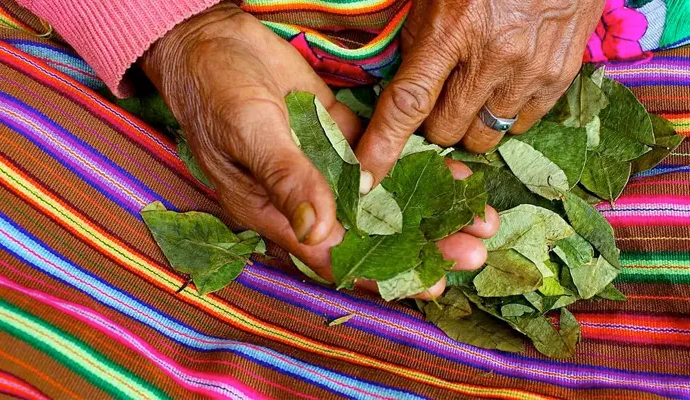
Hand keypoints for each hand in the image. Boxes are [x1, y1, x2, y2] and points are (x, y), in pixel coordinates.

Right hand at [141, 3, 497, 297]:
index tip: (429, 283)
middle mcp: (306, 198)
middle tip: (472, 254)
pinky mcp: (340, 138)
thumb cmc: (215, 87)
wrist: (212, 39)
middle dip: (421, 246)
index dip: (380, 273)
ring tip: (477, 220)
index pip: (333, 256)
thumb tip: (319, 231)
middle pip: (370, 234)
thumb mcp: (248, 130)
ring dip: (428, 211)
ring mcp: (326, 168)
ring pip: (384, 200)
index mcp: (275, 211)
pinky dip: (416, 169)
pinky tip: (452, 176)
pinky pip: (384, 161)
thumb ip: (285, 177)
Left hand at [356, 0, 603, 180]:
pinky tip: (505, 87)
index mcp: (451, 31)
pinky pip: (522, 126)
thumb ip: (418, 42)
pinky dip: (506, 117)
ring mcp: (529, 72)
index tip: (365, 178)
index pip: (408, 102)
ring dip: (472, 125)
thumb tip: (405, 94)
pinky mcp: (559, 77)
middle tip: (438, 102)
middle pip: (447, 131)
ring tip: (475, 91)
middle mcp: (492, 58)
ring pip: (485, 136)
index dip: (383, 145)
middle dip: (435, 126)